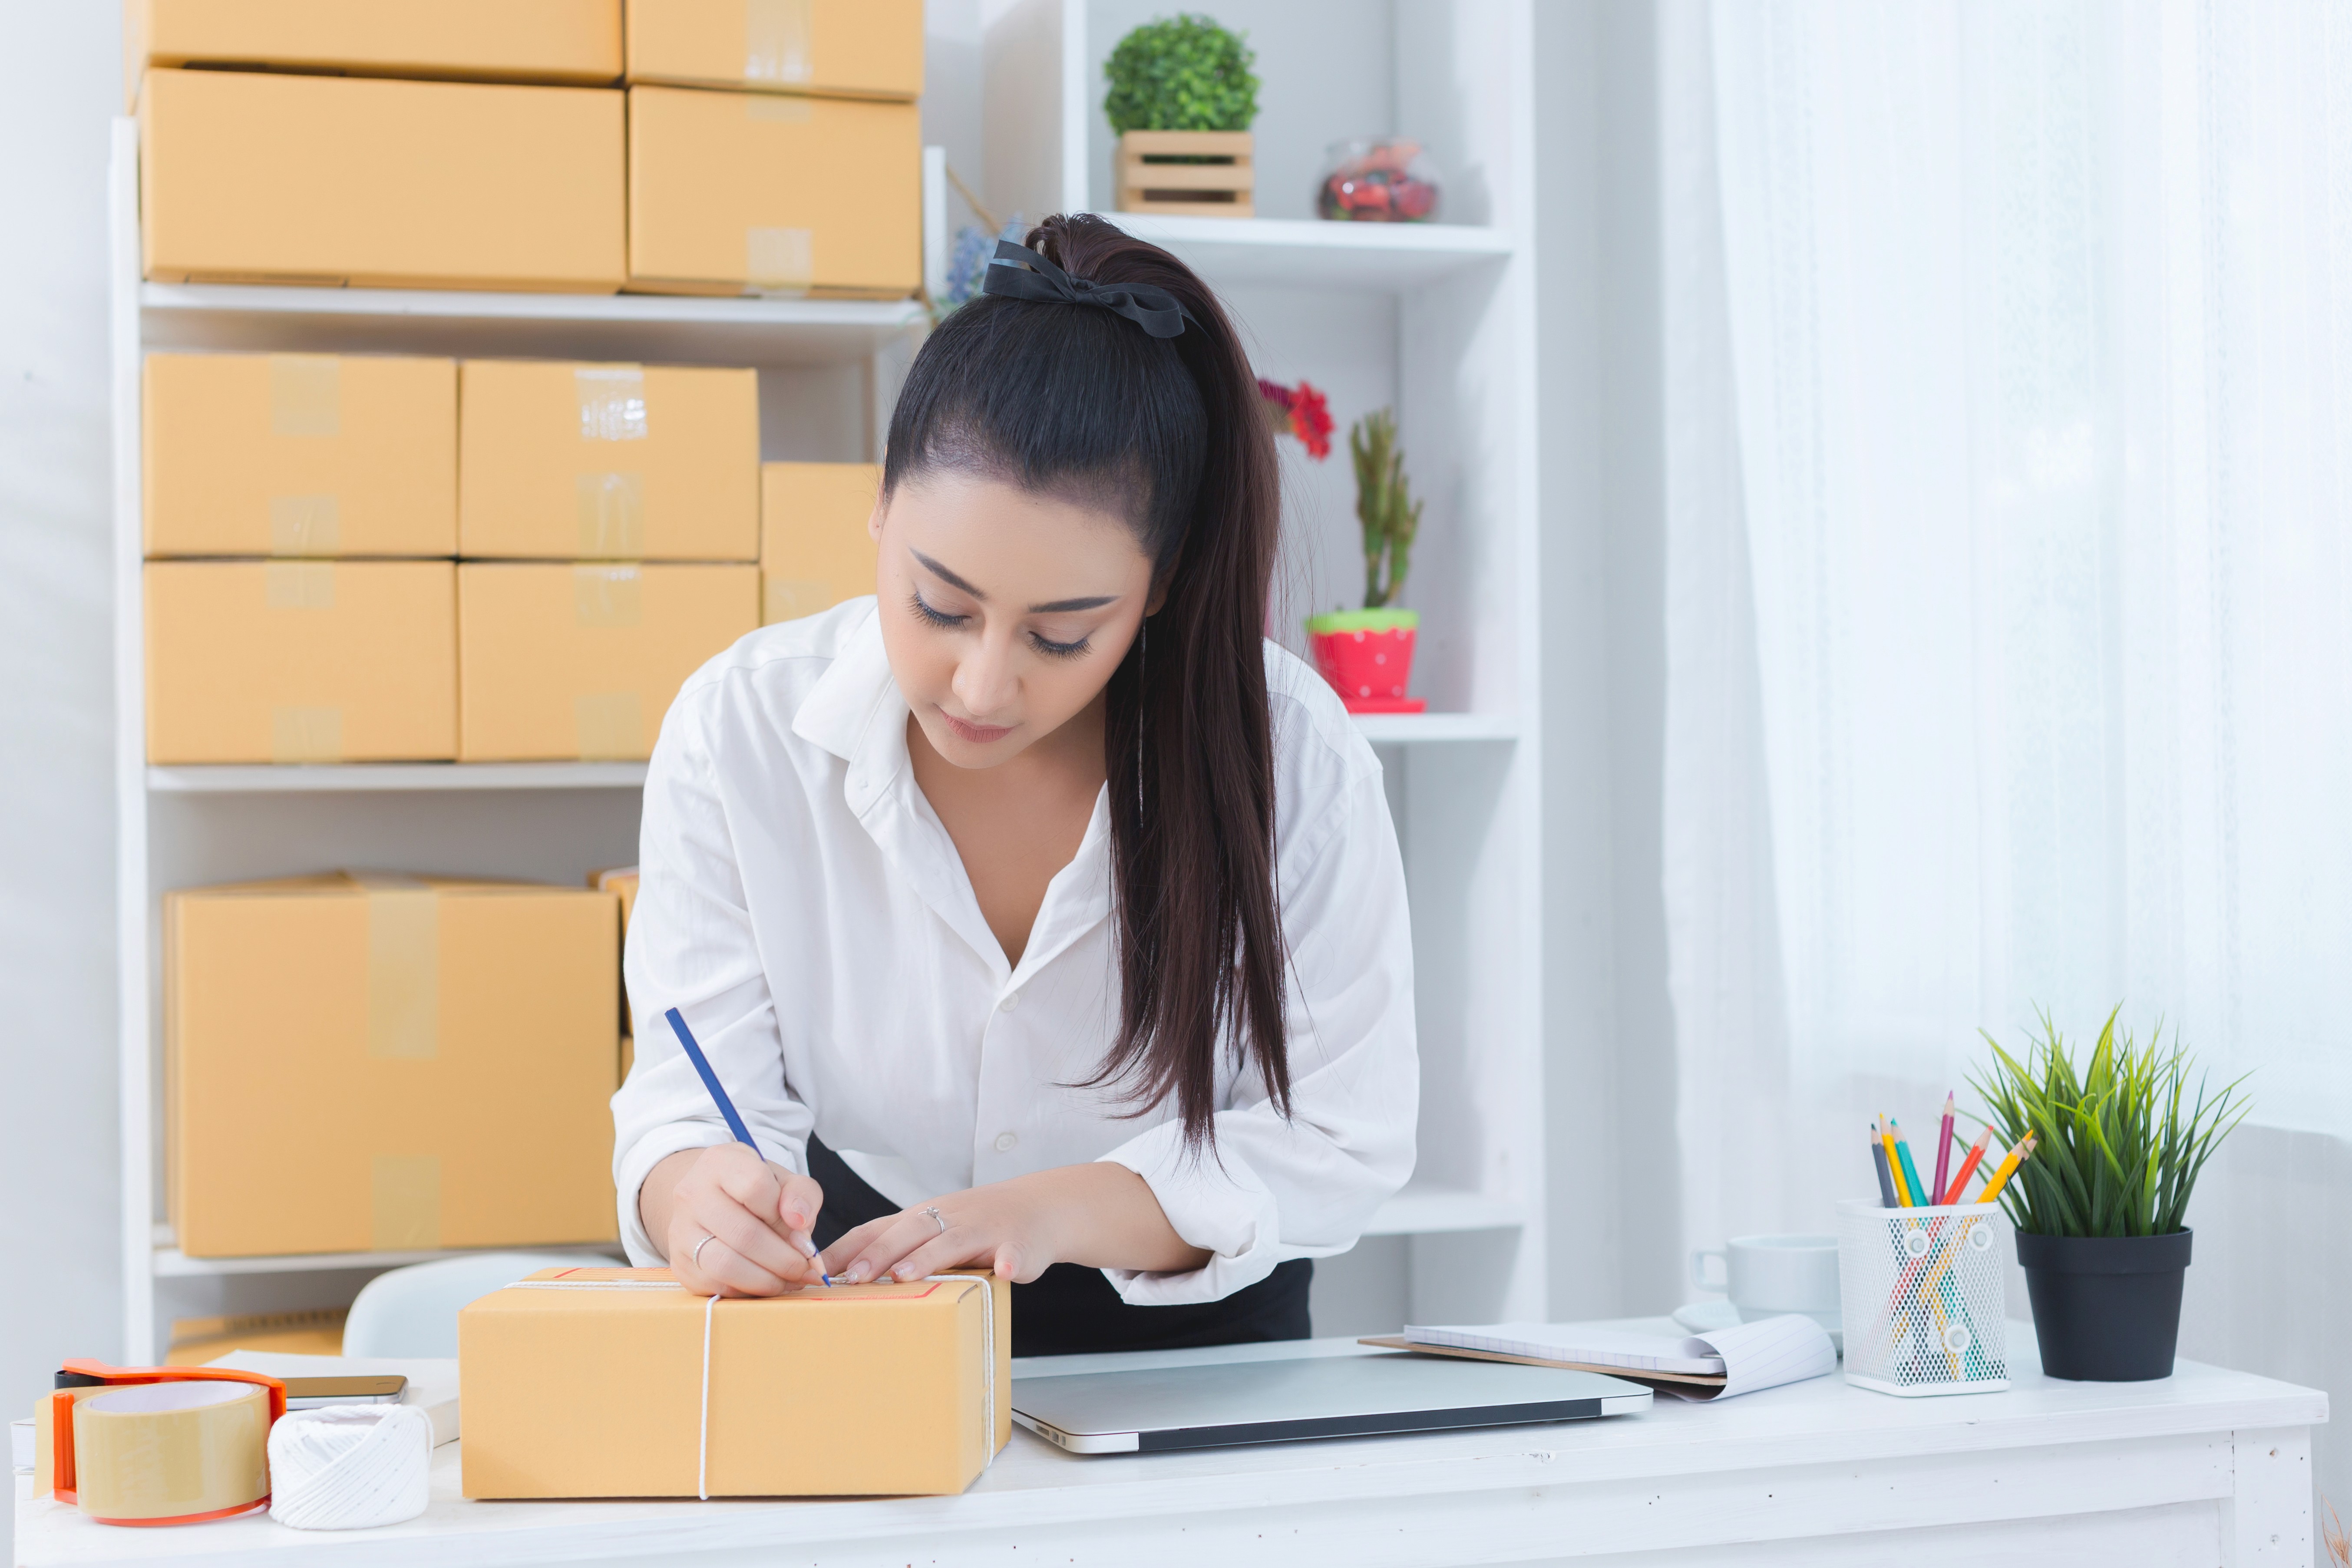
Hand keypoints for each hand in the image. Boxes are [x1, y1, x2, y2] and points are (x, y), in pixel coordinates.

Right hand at [644, 1144, 826, 1297]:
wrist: (712, 1202)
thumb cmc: (756, 1191)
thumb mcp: (785, 1180)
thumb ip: (802, 1195)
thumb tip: (799, 1224)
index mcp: (720, 1162)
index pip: (755, 1186)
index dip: (784, 1215)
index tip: (801, 1230)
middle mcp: (691, 1194)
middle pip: (744, 1234)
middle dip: (784, 1259)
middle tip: (806, 1269)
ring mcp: (680, 1231)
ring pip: (725, 1265)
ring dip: (767, 1280)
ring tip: (789, 1280)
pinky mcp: (679, 1264)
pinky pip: (715, 1287)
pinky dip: (748, 1292)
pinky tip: (767, 1284)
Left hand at [819, 1164, 1212, 1285]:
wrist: (1040, 1210)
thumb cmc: (976, 1228)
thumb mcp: (932, 1234)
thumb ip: (894, 1253)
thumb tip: (839, 1281)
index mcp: (921, 1219)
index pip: (876, 1229)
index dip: (846, 1248)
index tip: (814, 1271)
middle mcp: (949, 1217)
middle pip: (908, 1232)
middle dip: (878, 1255)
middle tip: (851, 1278)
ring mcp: (985, 1228)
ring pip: (955, 1240)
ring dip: (930, 1257)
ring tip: (908, 1276)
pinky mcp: (1021, 1242)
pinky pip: (1017, 1251)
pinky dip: (1013, 1260)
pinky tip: (1009, 1271)